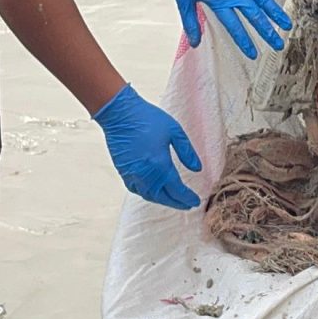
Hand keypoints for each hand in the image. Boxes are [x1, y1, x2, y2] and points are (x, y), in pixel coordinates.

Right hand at [91, 83, 202, 208]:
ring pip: (150, 195)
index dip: (187, 198)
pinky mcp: (123, 172)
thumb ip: (187, 152)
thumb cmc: (148, 119)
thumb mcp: (174, 131)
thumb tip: (197, 169)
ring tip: (174, 199)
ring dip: (163, 200)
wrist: (120, 114)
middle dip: (177, 202)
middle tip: (188, 204)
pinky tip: (154, 191)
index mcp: (160, 165)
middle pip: (164, 197)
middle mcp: (145, 174)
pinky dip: (148, 193)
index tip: (196, 201)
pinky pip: (137, 189)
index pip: (177, 190)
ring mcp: (132, 175)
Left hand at [171, 0, 292, 53]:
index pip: (235, 26)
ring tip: (287, 25)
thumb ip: (190, 22)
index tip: (252, 53)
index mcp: (219, 1)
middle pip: (255, 16)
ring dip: (277, 13)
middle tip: (277, 44)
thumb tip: (194, 42)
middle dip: (267, 32)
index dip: (245, 41)